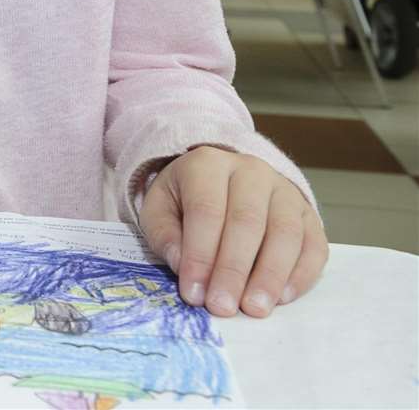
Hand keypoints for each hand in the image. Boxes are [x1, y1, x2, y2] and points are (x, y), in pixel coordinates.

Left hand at [140, 146, 326, 317]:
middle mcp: (251, 171)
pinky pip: (314, 245)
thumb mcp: (159, 210)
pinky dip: (301, 274)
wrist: (221, 183)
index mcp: (207, 164)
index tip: (194, 293)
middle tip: (222, 306)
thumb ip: (166, 236)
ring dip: (270, 276)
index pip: (206, 210)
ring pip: (285, 233)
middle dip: (233, 270)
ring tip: (254, 308)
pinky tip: (282, 298)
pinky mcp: (309, 214)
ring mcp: (285, 190)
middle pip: (247, 222)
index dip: (200, 255)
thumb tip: (182, 265)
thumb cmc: (184, 202)